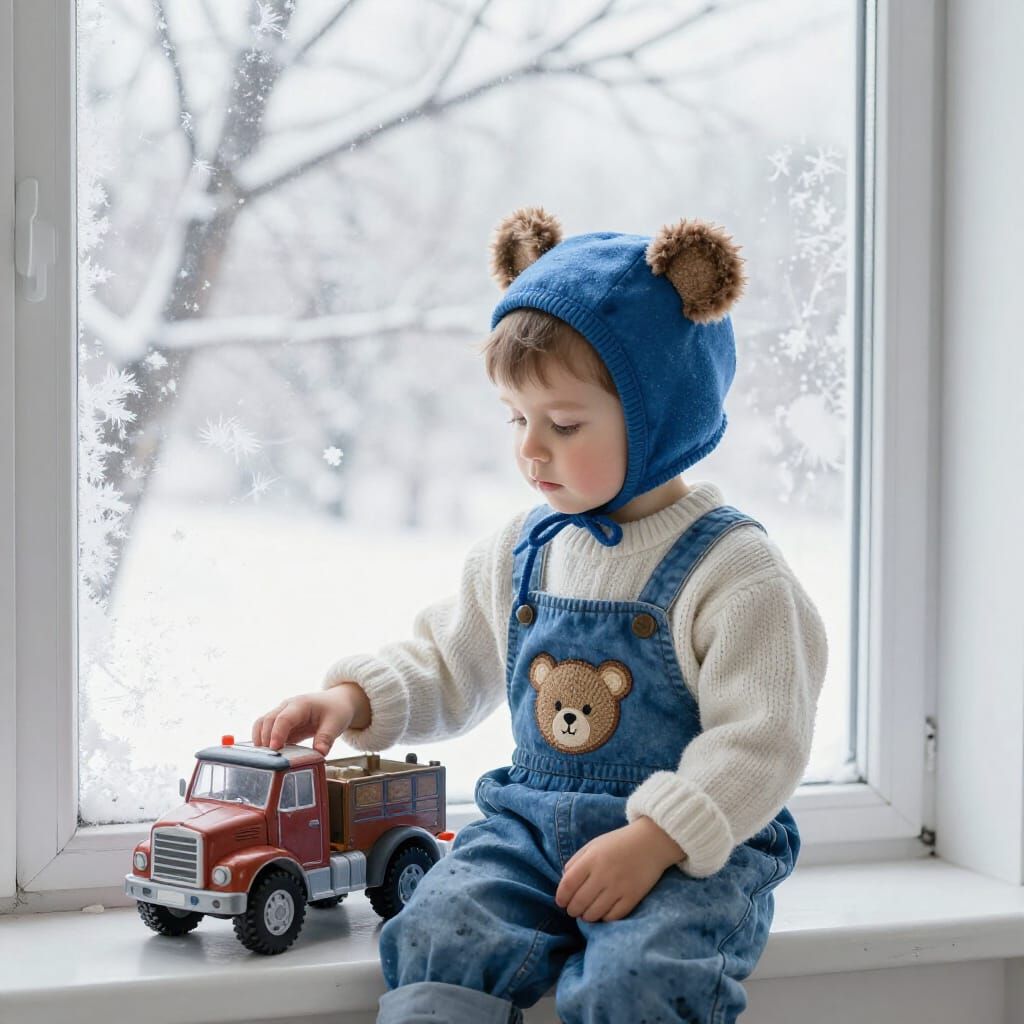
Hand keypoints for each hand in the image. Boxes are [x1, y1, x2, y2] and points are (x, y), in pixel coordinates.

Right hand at [251, 684, 369, 756]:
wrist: (336, 702)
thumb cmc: (336, 710)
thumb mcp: (336, 723)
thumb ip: (326, 738)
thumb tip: (319, 754)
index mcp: (301, 704)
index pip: (284, 718)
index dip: (277, 733)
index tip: (274, 748)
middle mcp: (287, 707)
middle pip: (268, 720)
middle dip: (265, 738)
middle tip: (269, 758)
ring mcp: (282, 714)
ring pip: (262, 724)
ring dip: (260, 739)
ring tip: (265, 757)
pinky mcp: (281, 724)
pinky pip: (266, 731)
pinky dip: (264, 742)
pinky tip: (268, 755)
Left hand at [554, 816, 685, 922]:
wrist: (651, 842)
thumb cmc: (619, 843)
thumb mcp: (593, 845)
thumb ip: (576, 862)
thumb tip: (564, 883)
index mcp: (591, 859)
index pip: (568, 884)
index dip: (561, 897)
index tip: (561, 902)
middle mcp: (603, 874)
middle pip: (579, 902)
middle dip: (572, 910)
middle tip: (574, 910)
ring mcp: (619, 887)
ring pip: (594, 913)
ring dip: (586, 916)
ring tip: (587, 913)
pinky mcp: (632, 897)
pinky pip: (612, 917)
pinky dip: (604, 918)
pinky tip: (603, 913)